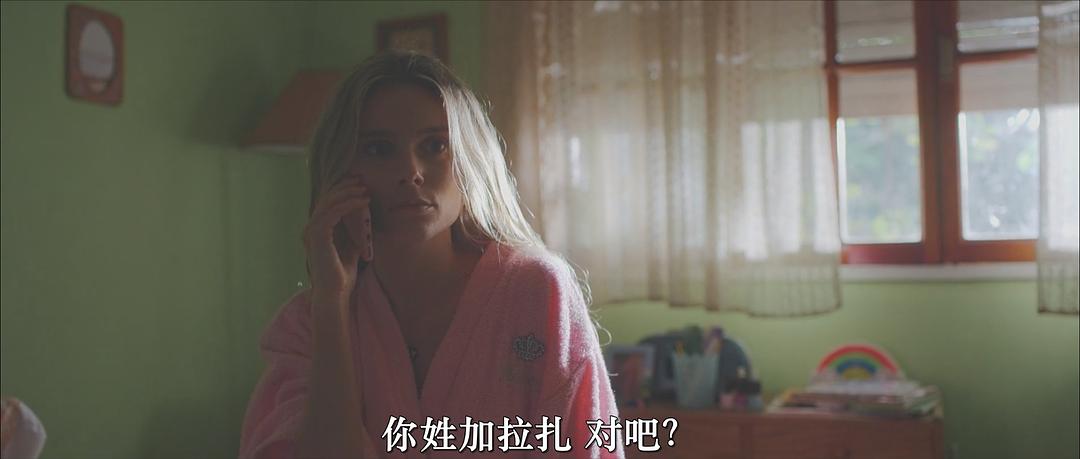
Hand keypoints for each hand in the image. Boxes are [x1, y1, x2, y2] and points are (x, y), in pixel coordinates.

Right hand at [302, 176, 369, 303]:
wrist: (336, 293)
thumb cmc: (343, 274)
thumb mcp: (350, 247)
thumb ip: (352, 232)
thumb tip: (362, 216)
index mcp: (317, 230)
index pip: (327, 203)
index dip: (342, 190)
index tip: (359, 183)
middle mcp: (311, 228)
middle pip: (326, 198)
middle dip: (344, 186)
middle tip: (361, 180)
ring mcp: (311, 231)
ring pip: (329, 202)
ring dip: (348, 193)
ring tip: (365, 189)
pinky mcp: (317, 235)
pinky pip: (333, 212)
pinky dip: (348, 204)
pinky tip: (363, 201)